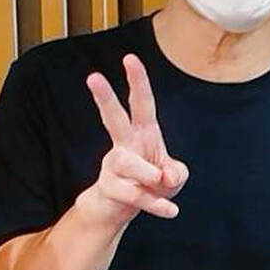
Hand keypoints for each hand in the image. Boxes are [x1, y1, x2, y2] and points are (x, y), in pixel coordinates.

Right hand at [83, 53, 188, 227]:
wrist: (119, 211)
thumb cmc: (151, 183)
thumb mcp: (173, 177)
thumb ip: (176, 172)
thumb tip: (167, 176)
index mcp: (142, 133)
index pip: (141, 103)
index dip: (138, 81)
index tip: (129, 58)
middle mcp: (124, 145)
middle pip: (113, 118)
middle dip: (104, 97)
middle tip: (92, 76)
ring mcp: (114, 166)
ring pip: (130, 164)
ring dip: (149, 175)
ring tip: (162, 182)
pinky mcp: (111, 189)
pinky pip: (136, 196)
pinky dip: (156, 204)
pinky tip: (171, 211)